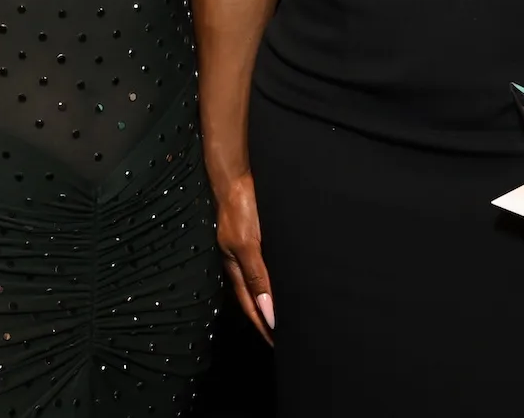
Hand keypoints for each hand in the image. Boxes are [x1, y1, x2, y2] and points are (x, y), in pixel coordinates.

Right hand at [212, 171, 274, 343]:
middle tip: (285, 335)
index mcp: (235, 270)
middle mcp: (240, 264)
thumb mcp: (248, 245)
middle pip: (255, 298)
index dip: (263, 326)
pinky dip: (273, 280)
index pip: (251, 307)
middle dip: (267, 318)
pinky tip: (284, 280)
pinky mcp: (255, 239)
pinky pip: (265, 266)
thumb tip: (268, 311)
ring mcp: (246, 251)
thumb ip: (258, 277)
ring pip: (260, 283)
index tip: (277, 343)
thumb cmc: (239, 210)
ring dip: (272, 299)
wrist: (235, 179)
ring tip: (287, 314)